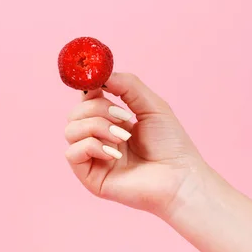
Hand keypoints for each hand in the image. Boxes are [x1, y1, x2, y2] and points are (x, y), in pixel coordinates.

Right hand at [65, 73, 204, 218]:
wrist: (180, 178)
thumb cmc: (171, 145)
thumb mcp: (152, 105)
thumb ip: (127, 85)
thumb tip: (100, 73)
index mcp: (112, 123)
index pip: (87, 100)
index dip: (89, 87)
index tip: (97, 80)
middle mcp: (99, 140)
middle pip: (75, 113)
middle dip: (98, 109)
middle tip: (124, 118)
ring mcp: (93, 159)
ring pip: (71, 130)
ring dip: (96, 127)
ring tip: (123, 138)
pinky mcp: (90, 178)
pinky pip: (72, 153)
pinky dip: (92, 146)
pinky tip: (115, 155)